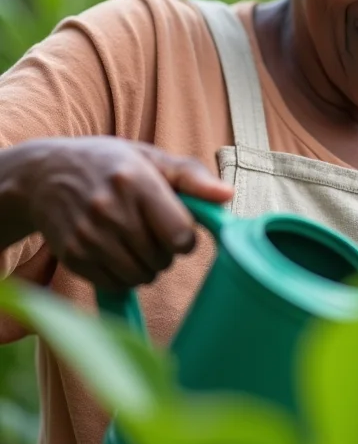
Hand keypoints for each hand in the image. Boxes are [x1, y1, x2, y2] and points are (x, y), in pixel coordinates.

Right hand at [18, 137, 232, 288]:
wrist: (44, 174)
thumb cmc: (110, 164)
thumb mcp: (152, 158)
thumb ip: (192, 178)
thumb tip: (228, 195)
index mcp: (136, 180)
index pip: (180, 234)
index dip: (186, 237)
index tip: (178, 227)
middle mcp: (110, 209)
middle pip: (163, 259)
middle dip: (166, 251)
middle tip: (153, 232)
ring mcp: (88, 235)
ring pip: (141, 276)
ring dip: (148, 267)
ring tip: (137, 243)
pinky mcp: (73, 256)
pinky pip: (116, 284)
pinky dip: (124, 276)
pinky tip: (117, 252)